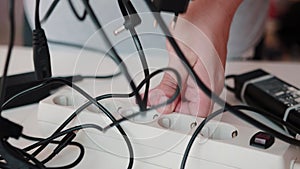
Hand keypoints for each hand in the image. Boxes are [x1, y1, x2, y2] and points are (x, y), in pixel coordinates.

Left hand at [146, 0, 240, 116]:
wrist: (209, 9)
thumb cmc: (201, 25)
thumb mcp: (180, 56)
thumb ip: (171, 84)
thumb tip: (161, 104)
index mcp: (210, 85)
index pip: (195, 117)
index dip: (176, 119)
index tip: (158, 115)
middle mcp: (210, 86)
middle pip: (188, 111)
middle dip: (168, 108)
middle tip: (151, 103)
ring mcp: (204, 80)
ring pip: (184, 101)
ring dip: (168, 98)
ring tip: (155, 93)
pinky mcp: (198, 75)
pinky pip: (184, 89)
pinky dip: (171, 90)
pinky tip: (162, 86)